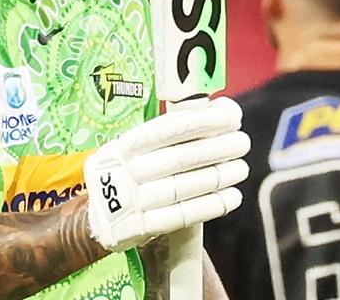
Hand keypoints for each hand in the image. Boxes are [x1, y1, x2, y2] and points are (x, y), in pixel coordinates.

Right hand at [84, 96, 249, 252]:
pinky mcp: (142, 227)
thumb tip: (220, 112)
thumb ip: (170, 135)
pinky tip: (233, 197)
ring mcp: (132, 201)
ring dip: (219, 176)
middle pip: (179, 158)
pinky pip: (182, 216)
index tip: (230, 117)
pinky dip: (211, 206)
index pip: (167, 129)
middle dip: (217, 149)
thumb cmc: (127, 174)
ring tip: (242, 168)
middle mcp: (126, 172)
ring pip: (183, 187)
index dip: (202, 121)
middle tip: (243, 142)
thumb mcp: (133, 150)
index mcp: (123, 146)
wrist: (95, 219)